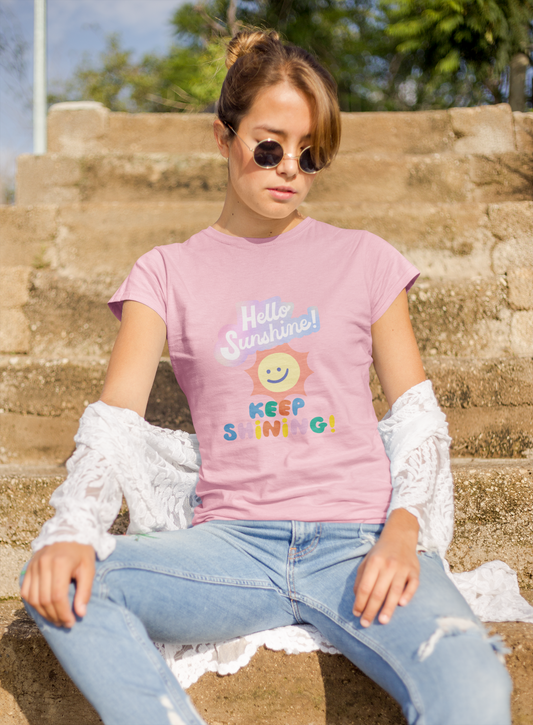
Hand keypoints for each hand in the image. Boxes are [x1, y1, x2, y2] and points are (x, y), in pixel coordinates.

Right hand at [20, 542, 95, 627]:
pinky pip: (26, 591)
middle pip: (44, 599)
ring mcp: (33, 566)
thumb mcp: (89, 568)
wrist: (68, 531)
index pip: (57, 596)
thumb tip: (80, 614)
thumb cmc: (81, 551)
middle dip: (54, 616)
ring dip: (43, 613)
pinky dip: (33, 603)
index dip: (63, 613)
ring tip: (56, 619)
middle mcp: (44, 564)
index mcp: (60, 563)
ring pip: (33, 598)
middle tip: (64, 623)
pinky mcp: (28, 568)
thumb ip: (85, 591)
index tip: (71, 622)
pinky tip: (44, 609)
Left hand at [353, 509, 419, 627]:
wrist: (400, 536)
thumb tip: (357, 598)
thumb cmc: (380, 553)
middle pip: (378, 592)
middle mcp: (388, 565)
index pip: (365, 587)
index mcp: (374, 563)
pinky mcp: (415, 571)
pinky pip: (412, 585)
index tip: (356, 614)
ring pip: (394, 591)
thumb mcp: (366, 561)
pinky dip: (407, 594)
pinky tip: (401, 604)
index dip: (360, 602)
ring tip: (382, 621)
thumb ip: (361, 578)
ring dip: (388, 608)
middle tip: (365, 624)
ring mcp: (402, 568)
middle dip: (371, 610)